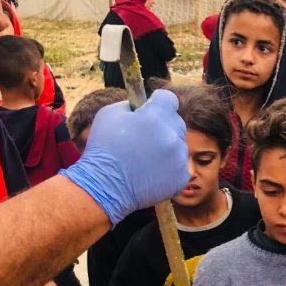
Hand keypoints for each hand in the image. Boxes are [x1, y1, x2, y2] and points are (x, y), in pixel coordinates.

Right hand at [62, 90, 188, 224]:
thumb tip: (146, 104)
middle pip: (175, 121)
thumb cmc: (103, 148)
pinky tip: (150, 170)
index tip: (150, 108)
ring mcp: (179, 158)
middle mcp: (172, 136)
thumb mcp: (110, 114)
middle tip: (144, 137)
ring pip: (178, 144)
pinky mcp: (181, 177)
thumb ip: (132, 104)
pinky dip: (168, 166)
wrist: (104, 186)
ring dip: (166, 147)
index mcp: (155, 117)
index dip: (157, 102)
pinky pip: (179, 164)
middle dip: (162, 125)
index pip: (168, 99)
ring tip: (145, 157)